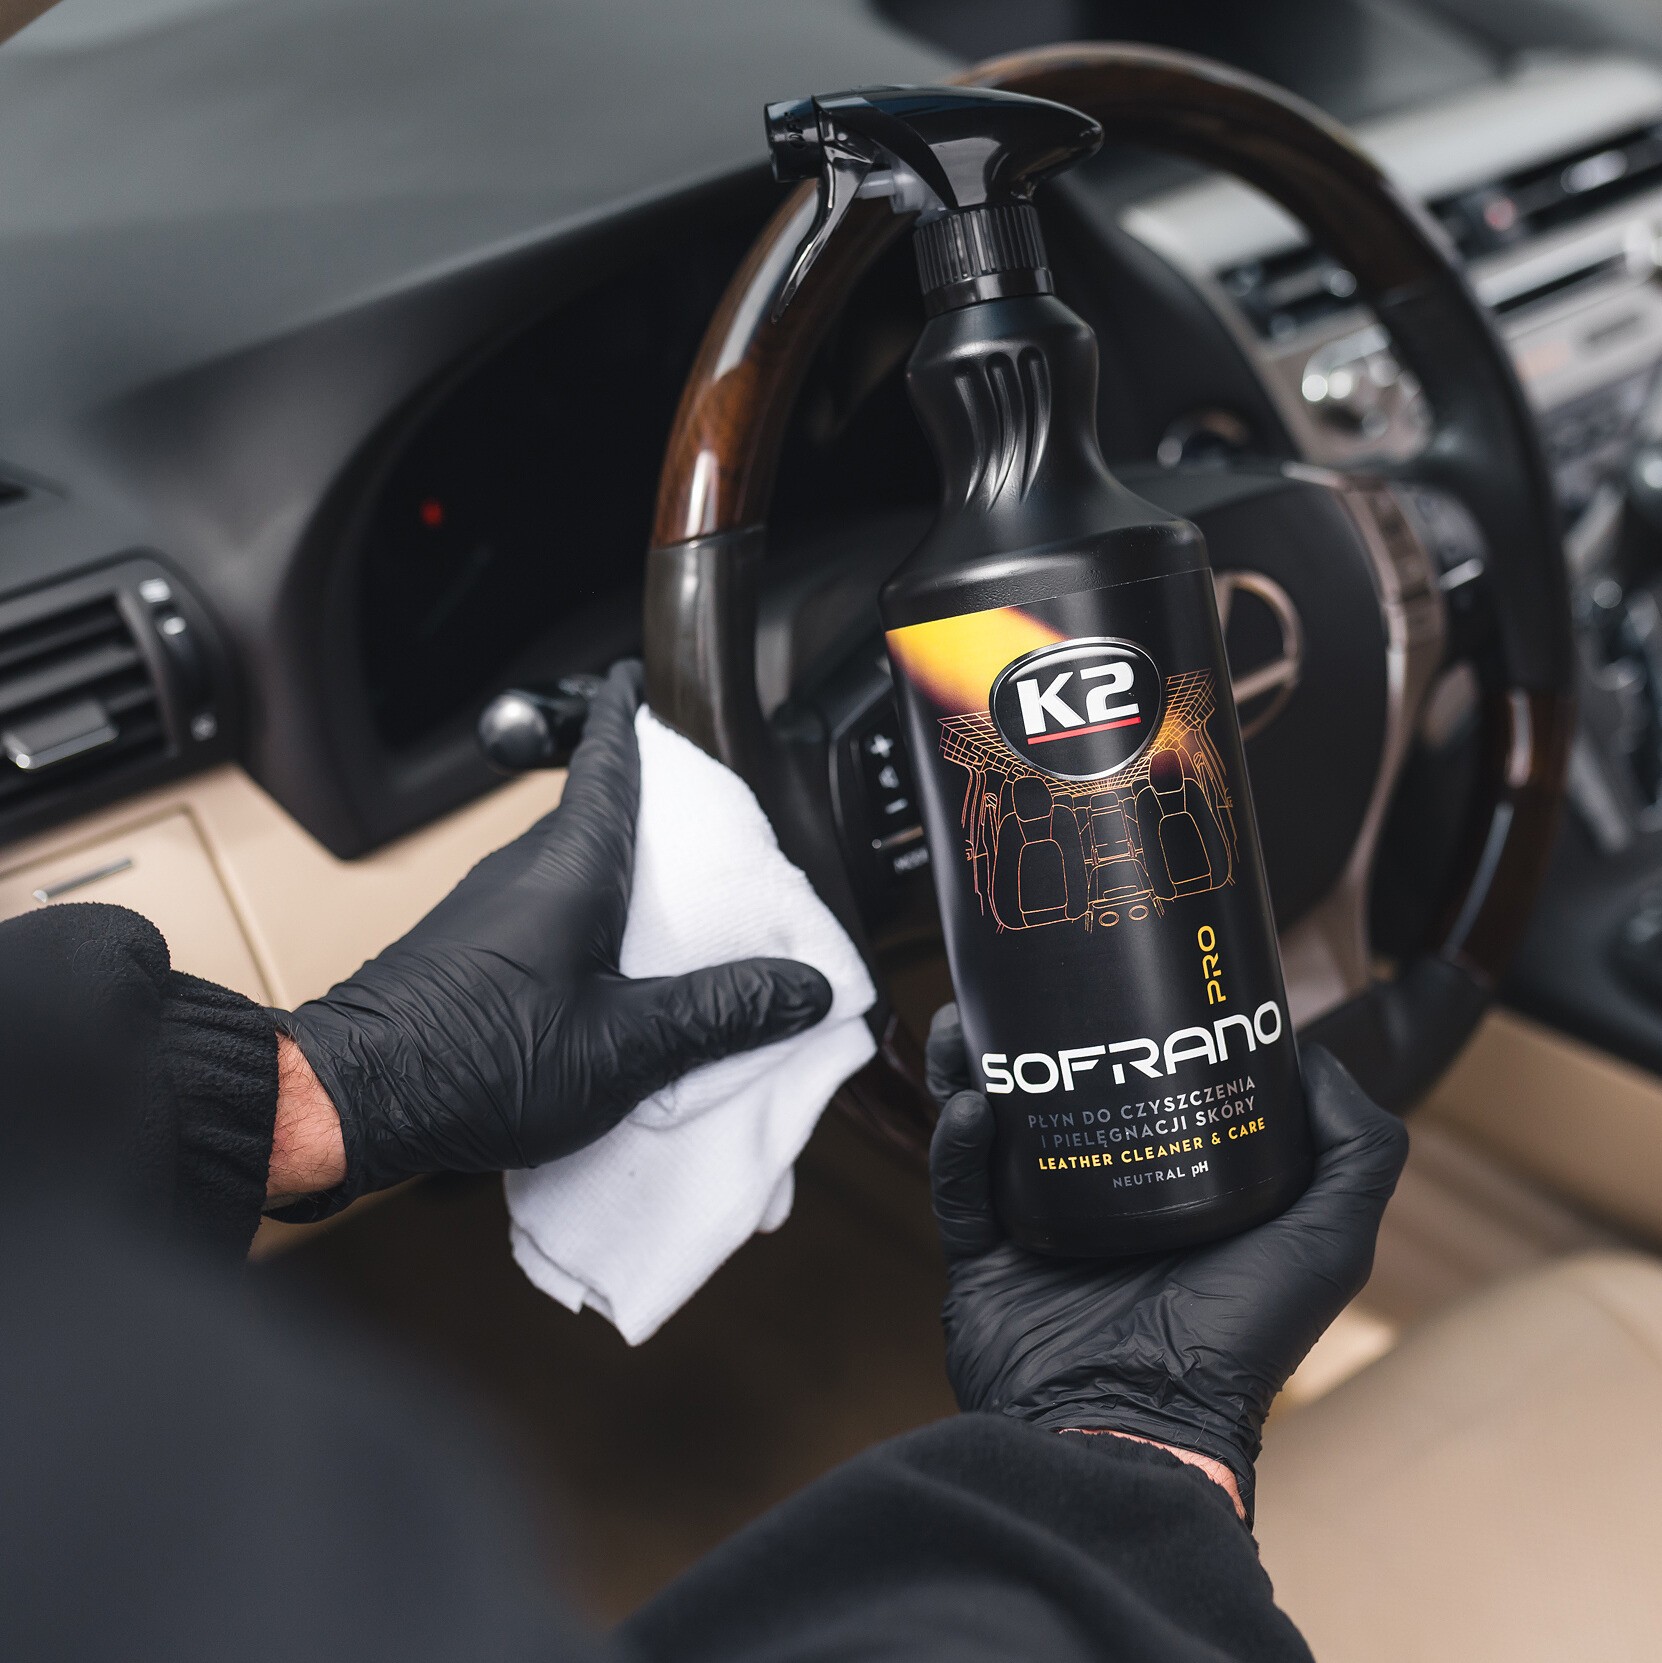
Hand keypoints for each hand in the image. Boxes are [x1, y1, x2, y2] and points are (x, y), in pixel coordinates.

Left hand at [277, 662, 831, 1214]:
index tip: (641, 679)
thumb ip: (720, 1013)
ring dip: (622, 876)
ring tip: (679, 914)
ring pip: (572, 867)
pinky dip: (590, 920)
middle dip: (651, 812)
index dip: (628, 717)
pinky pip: (546, 911)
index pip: (607, 762)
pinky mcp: (468, 950)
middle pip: (598, 815)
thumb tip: (803, 989)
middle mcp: (524, 872)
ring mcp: (489, 909)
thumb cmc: (482, 1061)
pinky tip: (615, 975)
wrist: (355, 1100)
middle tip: (709, 831)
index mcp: (571, 869)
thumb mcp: (626, 1046)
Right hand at [926, 1004, 1407, 1519]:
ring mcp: (1039, 1232)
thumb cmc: (1236, 1347)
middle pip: (1059, 1097)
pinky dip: (956, 1146)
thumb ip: (1356, 1154)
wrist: (1132, 1429)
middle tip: (1025, 988)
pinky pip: (957, 1192)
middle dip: (1035, 1040)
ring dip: (973, 1072)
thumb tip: (1321, 1058)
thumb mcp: (1326, 1244)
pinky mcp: (985, 1263)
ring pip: (994, 1130)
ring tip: (968, 1025)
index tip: (1124, 972)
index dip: (1134, 1034)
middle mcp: (1105, 1206)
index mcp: (1176, 1193)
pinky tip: (972, 1103)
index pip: (1150, 1091)